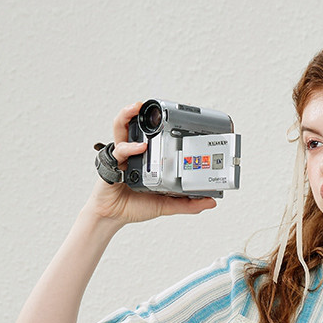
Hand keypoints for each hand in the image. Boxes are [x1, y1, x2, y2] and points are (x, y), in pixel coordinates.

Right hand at [84, 101, 217, 226]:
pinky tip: (140, 146)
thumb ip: (187, 204)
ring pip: (120, 128)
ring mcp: (122, 156)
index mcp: (147, 158)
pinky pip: (119, 150)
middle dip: (140, 111)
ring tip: (136, 108)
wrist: (113, 217)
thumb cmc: (134, 206)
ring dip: (127, 115)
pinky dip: (130, 147)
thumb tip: (210, 201)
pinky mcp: (113, 164)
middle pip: (134, 125)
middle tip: (154, 106)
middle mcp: (133, 153)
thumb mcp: (166, 204)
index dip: (161, 123)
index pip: (153, 135)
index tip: (176, 115)